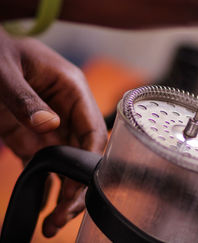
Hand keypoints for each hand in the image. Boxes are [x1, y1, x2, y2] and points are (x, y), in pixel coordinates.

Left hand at [0, 28, 107, 236]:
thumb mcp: (3, 70)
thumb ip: (24, 97)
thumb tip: (48, 124)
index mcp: (72, 89)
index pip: (93, 128)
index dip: (91, 160)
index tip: (79, 187)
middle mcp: (67, 110)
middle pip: (83, 152)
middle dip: (78, 185)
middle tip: (63, 216)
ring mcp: (50, 124)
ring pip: (66, 162)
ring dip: (63, 191)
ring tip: (53, 222)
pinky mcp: (31, 135)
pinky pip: (42, 163)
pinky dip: (44, 185)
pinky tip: (42, 208)